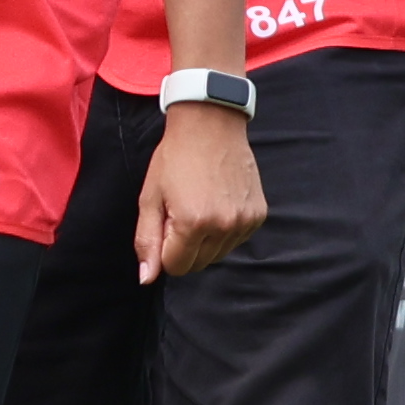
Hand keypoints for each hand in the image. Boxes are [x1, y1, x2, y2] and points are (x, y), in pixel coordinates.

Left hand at [134, 103, 263, 283]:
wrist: (210, 125)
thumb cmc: (174, 158)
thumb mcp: (150, 197)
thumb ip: (146, 241)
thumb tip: (146, 279)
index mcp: (193, 223)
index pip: (176, 267)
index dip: (165, 248)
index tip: (166, 221)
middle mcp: (223, 226)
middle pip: (198, 264)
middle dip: (184, 247)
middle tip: (181, 210)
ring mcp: (244, 221)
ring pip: (218, 255)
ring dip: (205, 240)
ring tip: (199, 203)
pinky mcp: (258, 215)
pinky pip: (236, 240)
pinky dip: (224, 229)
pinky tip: (217, 202)